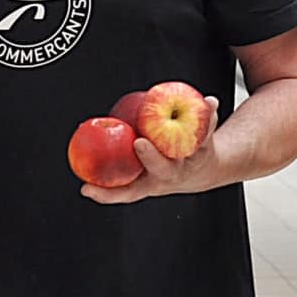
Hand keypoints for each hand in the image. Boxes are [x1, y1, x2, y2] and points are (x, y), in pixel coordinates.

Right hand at [80, 98, 223, 203]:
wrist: (203, 172)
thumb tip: (86, 129)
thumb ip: (119, 154)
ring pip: (191, 147)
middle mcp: (169, 175)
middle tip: (140, 143)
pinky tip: (210, 102)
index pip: (125, 193)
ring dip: (194, 129)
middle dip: (150, 158)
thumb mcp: (140, 170)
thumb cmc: (162, 166)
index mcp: (148, 183)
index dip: (106, 194)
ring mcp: (188, 164)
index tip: (88, 188)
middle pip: (161, 169)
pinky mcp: (205, 150)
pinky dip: (209, 115)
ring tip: (195, 110)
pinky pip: (207, 131)